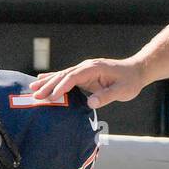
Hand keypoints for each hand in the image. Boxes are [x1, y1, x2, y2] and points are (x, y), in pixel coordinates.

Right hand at [30, 57, 148, 108]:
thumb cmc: (130, 81)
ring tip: (32, 89)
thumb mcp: (122, 90)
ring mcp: (84, 70)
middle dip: (48, 85)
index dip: (62, 87)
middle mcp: (86, 67)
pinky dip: (54, 80)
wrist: (136, 71)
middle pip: (63, 75)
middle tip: (35, 95)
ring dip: (47, 82)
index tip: (52, 97)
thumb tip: (90, 102)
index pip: (73, 77)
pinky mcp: (84, 74)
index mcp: (93, 68)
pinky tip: (42, 81)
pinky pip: (66, 77)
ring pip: (62, 75)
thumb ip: (106, 96)